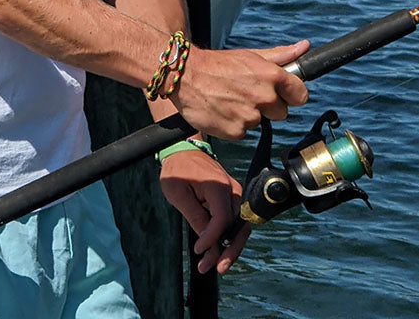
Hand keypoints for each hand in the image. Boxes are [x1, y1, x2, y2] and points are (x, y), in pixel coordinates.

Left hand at [159, 149, 248, 274]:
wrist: (182, 151)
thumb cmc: (178, 170)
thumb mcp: (179, 194)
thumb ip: (195, 217)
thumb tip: (206, 242)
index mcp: (218, 186)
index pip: (222, 219)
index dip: (212, 238)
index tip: (198, 250)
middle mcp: (232, 189)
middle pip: (238, 225)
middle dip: (230, 250)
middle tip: (218, 268)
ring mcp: (234, 193)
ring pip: (240, 226)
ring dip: (231, 247)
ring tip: (217, 265)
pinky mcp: (232, 197)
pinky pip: (234, 220)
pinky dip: (228, 237)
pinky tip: (218, 252)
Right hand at [171, 40, 309, 140]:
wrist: (184, 76)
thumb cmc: (218, 64)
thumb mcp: (250, 56)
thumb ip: (281, 55)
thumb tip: (304, 47)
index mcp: (271, 76)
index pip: (300, 95)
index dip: (290, 94)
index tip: (281, 93)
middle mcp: (264, 97)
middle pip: (281, 112)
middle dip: (268, 106)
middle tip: (247, 93)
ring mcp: (250, 116)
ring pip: (260, 122)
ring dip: (249, 114)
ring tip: (230, 99)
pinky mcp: (236, 132)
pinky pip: (243, 132)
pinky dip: (234, 124)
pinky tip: (222, 110)